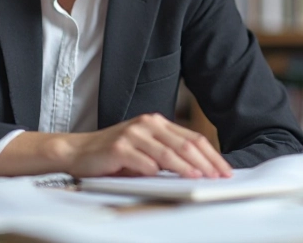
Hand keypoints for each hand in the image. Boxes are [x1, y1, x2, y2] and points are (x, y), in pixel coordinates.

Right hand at [60, 113, 233, 178]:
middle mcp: (147, 124)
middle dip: (205, 162)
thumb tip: (199, 169)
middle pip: (184, 143)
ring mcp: (133, 134)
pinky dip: (157, 171)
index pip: (192, 138)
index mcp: (156, 123)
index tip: (224, 169)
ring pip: (168, 153)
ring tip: (200, 178)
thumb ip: (167, 153)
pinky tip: (167, 179)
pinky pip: (143, 161)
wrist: (78, 151)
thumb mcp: (144, 149)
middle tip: (218, 177)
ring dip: (186, 167)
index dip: (211, 154)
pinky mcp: (119, 147)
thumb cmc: (114, 154)